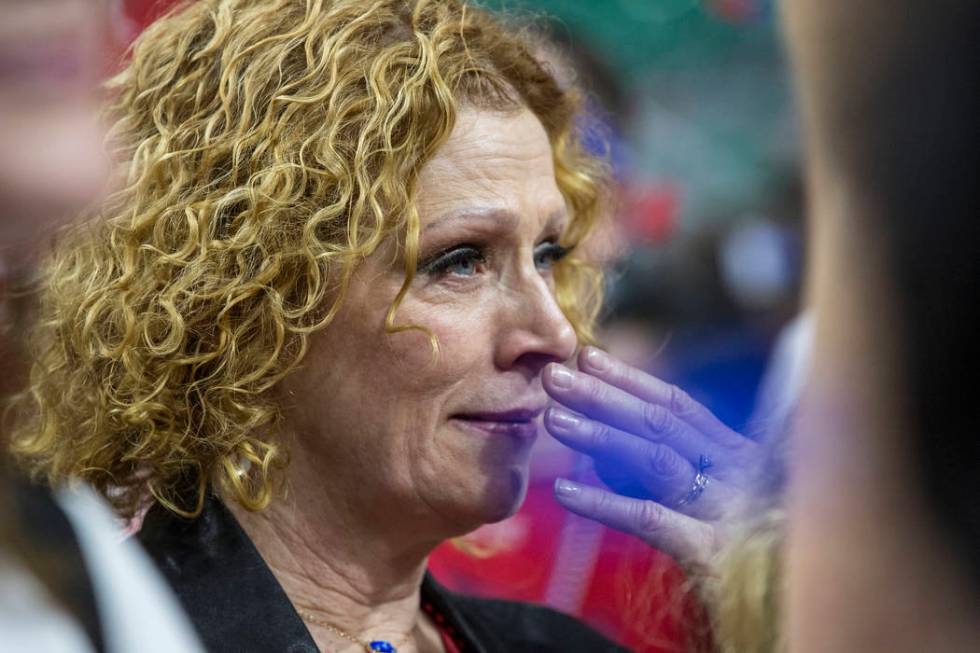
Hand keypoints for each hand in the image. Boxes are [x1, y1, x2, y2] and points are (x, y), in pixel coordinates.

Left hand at [542, 346, 760, 566]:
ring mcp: (730, 510)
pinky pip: (652, 520)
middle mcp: (737, 473)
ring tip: (553, 419)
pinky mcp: (716, 553)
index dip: (631, 380)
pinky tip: (565, 490)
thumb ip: (678, 479)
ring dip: (600, 435)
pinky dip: (605, 503)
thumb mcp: (722, 505)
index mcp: (739, 457)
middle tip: (553, 375)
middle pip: (662, 424)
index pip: (680, 407)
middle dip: (604, 395)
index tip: (589, 357)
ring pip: (656, 461)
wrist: (804, 607)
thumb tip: (611, 457)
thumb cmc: (758, 556)